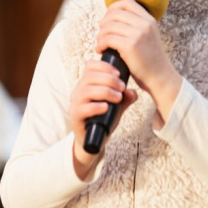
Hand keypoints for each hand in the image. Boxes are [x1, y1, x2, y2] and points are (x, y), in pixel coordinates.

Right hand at [68, 59, 137, 177]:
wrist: (94, 141)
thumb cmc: (104, 120)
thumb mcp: (117, 107)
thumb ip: (125, 98)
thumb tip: (132, 92)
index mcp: (86, 85)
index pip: (89, 67)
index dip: (103, 66)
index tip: (118, 73)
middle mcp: (78, 92)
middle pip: (89, 77)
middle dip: (108, 80)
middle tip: (122, 87)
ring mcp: (75, 104)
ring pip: (86, 91)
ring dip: (105, 91)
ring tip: (118, 97)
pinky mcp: (75, 117)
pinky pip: (83, 108)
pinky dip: (96, 106)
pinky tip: (107, 107)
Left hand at [95, 0, 181, 115]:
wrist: (160, 77)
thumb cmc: (149, 59)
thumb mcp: (148, 36)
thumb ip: (135, 25)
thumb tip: (112, 17)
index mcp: (149, 20)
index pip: (127, 2)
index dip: (112, 8)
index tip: (107, 19)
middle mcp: (145, 24)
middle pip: (115, 13)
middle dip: (103, 23)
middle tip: (102, 34)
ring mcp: (138, 34)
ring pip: (109, 26)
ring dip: (100, 35)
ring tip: (101, 43)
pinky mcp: (130, 46)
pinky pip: (107, 39)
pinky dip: (100, 44)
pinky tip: (101, 50)